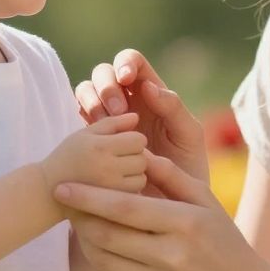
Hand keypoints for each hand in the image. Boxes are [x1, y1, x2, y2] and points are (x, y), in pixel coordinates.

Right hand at [42, 114, 147, 200]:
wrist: (47, 189)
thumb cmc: (67, 157)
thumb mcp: (85, 134)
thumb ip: (112, 123)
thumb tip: (137, 117)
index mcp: (100, 147)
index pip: (138, 140)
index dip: (133, 139)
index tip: (123, 143)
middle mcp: (106, 167)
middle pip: (142, 158)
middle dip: (134, 156)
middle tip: (119, 158)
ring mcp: (109, 188)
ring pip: (142, 177)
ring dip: (134, 173)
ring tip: (117, 172)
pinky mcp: (110, 202)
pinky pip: (134, 192)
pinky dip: (130, 188)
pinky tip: (116, 184)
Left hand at [56, 154, 269, 270]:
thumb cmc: (224, 240)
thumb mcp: (207, 202)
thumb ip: (171, 175)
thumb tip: (137, 152)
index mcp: (185, 224)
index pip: (124, 208)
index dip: (88, 197)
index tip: (63, 187)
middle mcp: (172, 257)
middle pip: (107, 235)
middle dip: (80, 218)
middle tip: (66, 205)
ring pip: (104, 261)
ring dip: (86, 242)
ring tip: (81, 225)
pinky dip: (100, 265)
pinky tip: (101, 251)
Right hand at [74, 50, 207, 186]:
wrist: (167, 208)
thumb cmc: (187, 170)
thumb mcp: (188, 137)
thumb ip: (174, 109)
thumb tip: (148, 86)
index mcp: (152, 94)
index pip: (132, 62)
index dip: (125, 63)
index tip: (127, 78)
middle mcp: (128, 102)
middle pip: (105, 73)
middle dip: (107, 86)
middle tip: (118, 111)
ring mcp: (108, 120)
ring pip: (87, 91)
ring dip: (93, 101)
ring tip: (106, 122)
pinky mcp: (95, 139)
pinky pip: (81, 118)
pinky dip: (84, 118)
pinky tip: (96, 135)